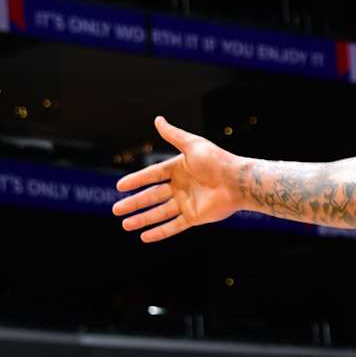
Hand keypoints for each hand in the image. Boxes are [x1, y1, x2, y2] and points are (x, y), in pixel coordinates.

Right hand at [112, 116, 245, 242]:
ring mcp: (187, 203)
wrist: (239, 182)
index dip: (136, 180)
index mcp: (179, 169)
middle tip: (116, 210)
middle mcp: (181, 187)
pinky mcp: (195, 217)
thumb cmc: (217, 161)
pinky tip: (144, 237)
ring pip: (159, 213)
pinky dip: (159, 232)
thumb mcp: (192, 145)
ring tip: (124, 224)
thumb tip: (157, 119)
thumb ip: (173, 135)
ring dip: (142, 219)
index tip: (119, 186)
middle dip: (134, 203)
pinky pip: (174, 226)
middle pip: (152, 196)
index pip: (152, 175)